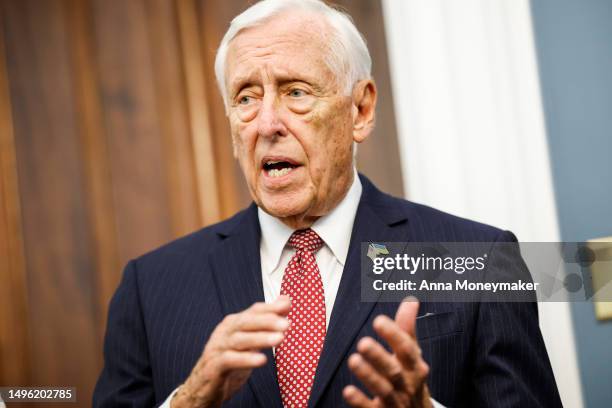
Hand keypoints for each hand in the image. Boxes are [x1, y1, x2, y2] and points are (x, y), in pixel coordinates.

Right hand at [171, 296, 289, 407]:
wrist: (203, 386)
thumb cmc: (229, 359)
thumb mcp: (249, 340)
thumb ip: (267, 321)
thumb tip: (286, 301)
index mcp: (233, 324)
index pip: (253, 311)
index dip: (269, 308)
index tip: (287, 306)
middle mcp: (225, 332)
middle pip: (246, 322)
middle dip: (267, 321)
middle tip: (286, 324)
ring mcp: (217, 348)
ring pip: (239, 340)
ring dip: (260, 338)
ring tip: (279, 339)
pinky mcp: (214, 367)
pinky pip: (229, 360)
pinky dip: (245, 359)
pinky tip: (261, 360)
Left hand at [343, 299, 431, 407]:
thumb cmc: (411, 378)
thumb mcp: (412, 356)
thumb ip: (407, 329)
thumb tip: (410, 300)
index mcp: (415, 366)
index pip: (407, 349)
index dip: (394, 335)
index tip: (378, 320)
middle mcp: (407, 384)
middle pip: (394, 371)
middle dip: (379, 357)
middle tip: (363, 343)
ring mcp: (395, 401)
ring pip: (383, 389)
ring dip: (368, 375)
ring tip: (353, 360)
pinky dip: (360, 401)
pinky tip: (348, 391)